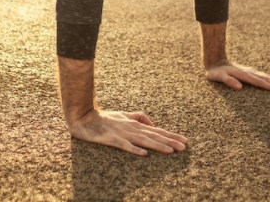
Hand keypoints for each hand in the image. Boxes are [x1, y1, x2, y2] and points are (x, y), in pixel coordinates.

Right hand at [67, 108, 188, 156]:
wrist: (84, 117)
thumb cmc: (105, 117)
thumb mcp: (124, 114)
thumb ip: (139, 117)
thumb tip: (153, 123)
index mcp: (136, 123)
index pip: (157, 130)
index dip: (171, 135)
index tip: (185, 141)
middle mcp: (132, 128)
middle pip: (154, 136)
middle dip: (170, 141)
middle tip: (184, 147)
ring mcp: (123, 134)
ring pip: (144, 140)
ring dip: (158, 145)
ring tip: (171, 151)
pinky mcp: (112, 139)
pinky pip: (125, 146)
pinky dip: (135, 149)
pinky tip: (144, 154)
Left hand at [206, 61, 269, 92]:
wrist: (215, 60)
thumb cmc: (215, 72)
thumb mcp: (218, 77)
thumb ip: (228, 81)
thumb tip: (239, 87)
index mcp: (243, 74)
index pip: (259, 82)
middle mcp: (250, 72)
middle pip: (266, 79)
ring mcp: (251, 71)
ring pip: (267, 77)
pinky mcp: (251, 72)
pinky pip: (265, 76)